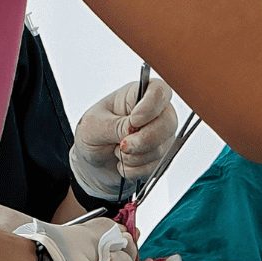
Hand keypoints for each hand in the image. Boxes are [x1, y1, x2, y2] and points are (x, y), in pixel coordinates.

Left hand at [70, 78, 178, 199]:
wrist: (93, 162)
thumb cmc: (93, 135)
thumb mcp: (94, 125)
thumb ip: (115, 126)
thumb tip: (133, 129)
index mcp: (137, 95)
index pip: (159, 91)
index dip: (151, 106)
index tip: (134, 120)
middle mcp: (155, 113)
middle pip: (168, 122)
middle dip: (144, 139)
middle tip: (123, 145)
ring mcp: (161, 136)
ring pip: (161, 148)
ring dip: (135, 157)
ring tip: (118, 152)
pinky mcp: (161, 157)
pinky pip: (156, 166)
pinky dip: (136, 169)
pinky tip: (125, 163)